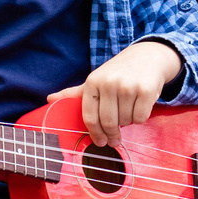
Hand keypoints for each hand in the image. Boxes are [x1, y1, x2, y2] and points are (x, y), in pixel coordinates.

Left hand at [52, 39, 185, 145]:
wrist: (148, 56)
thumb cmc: (119, 72)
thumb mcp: (97, 79)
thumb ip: (76, 93)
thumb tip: (49, 99)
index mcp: (93, 82)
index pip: (90, 116)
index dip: (95, 133)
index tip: (100, 142)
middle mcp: (109, 83)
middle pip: (108, 122)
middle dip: (112, 135)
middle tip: (115, 140)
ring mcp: (128, 86)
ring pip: (125, 121)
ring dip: (127, 122)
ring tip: (129, 109)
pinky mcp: (145, 90)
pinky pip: (140, 117)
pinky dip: (140, 117)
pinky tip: (140, 105)